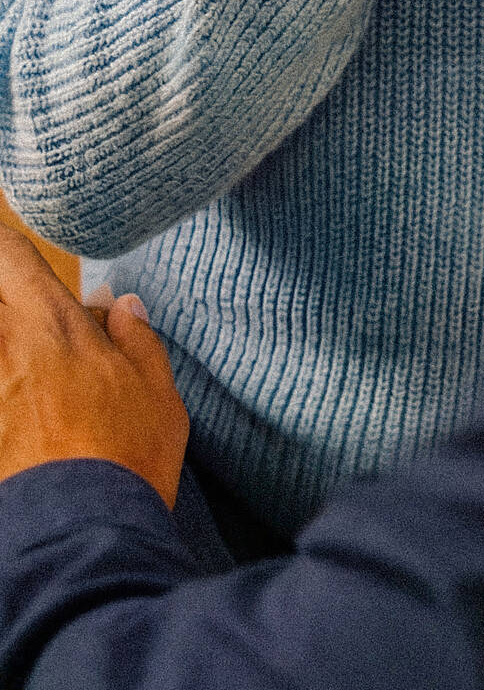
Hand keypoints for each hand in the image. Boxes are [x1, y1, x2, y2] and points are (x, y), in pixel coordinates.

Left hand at [0, 229, 187, 508]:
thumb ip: (136, 340)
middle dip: (5, 302)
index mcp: (50, 326)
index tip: (16, 262)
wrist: (77, 542)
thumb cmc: (126, 462)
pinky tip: (19, 416)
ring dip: (5, 354)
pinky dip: (2, 393)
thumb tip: (120, 307)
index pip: (7, 255)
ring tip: (28, 380)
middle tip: (31, 330)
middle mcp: (1, 350)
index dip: (6, 251)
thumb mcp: (158, 393)